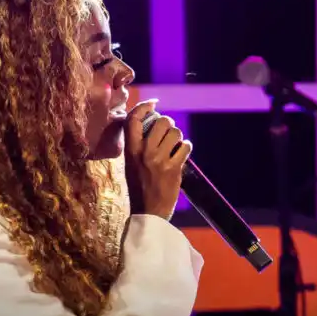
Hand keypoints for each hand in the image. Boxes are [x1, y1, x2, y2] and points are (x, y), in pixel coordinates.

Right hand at [123, 100, 190, 218]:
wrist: (149, 211)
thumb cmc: (139, 186)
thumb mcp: (130, 164)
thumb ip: (137, 145)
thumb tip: (150, 124)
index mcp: (130, 151)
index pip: (133, 120)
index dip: (144, 107)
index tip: (153, 103)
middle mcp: (144, 152)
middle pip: (161, 122)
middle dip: (168, 124)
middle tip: (168, 132)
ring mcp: (160, 160)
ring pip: (176, 133)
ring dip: (178, 137)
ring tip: (175, 146)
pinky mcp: (174, 168)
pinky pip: (185, 147)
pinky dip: (186, 148)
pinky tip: (181, 154)